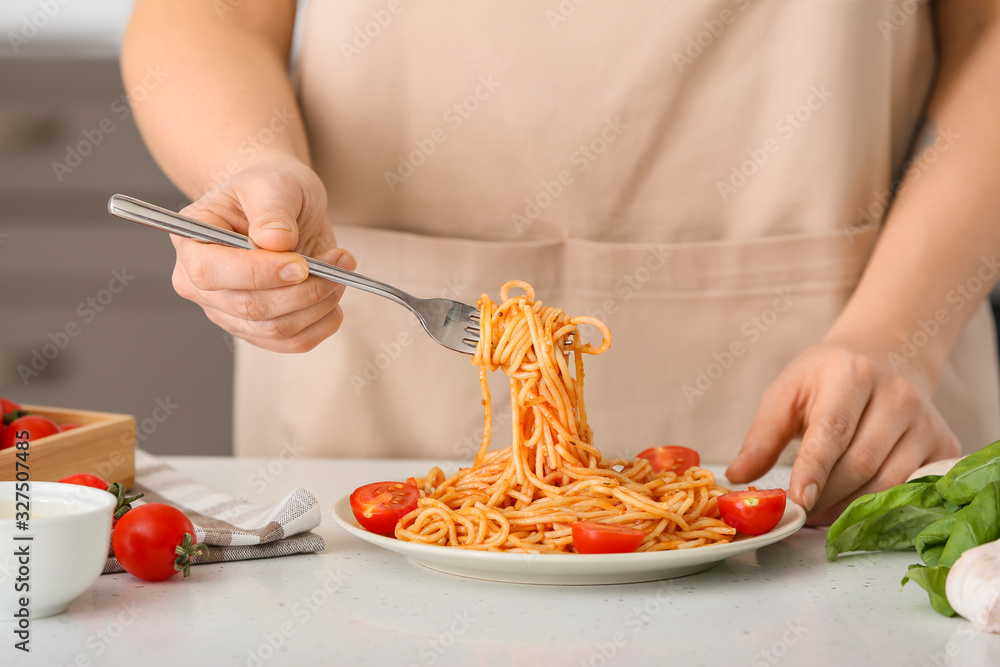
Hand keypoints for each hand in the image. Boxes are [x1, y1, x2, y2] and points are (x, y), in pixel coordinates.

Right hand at [170, 157, 356, 351]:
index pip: (211, 272)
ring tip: (340, 271)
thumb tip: (275, 241)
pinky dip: (322, 323)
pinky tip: (334, 297)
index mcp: (192, 241)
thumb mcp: (272, 183)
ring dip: (319, 304)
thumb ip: (272, 209)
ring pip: (276, 328)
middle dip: (303, 290)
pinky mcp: (256, 328)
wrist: (282, 205)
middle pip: (250, 307)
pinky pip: (291, 342)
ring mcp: (227, 311)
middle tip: (338, 264)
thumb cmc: (268, 189)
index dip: (260, 273)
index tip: (301, 264)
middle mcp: (200, 283)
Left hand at [725, 342, 960, 524]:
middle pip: (861, 463)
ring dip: (851, 508)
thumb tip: (737, 476)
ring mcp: (926, 421)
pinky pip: (914, 488)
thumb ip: (763, 435)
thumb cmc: (826, 378)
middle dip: (826, 497)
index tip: (797, 501)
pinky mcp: (944, 444)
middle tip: (799, 515)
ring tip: (820, 515)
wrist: (886, 355)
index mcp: (852, 374)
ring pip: (889, 482)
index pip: (832, 430)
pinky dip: (882, 507)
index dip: (814, 470)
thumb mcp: (787, 392)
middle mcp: (898, 395)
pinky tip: (855, 510)